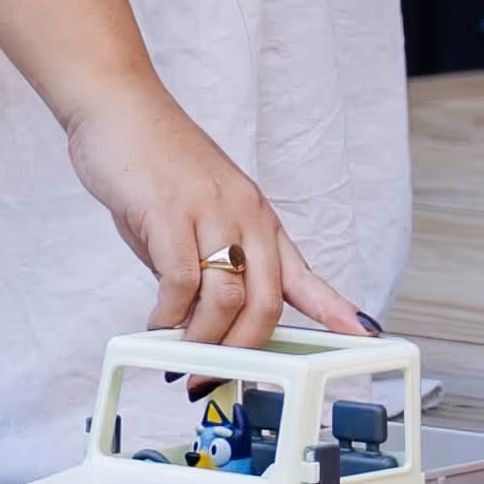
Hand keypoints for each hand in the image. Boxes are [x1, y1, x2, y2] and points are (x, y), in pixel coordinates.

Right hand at [63, 83, 369, 345]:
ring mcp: (209, 212)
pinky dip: (168, 314)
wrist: (120, 107)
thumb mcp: (201, 215)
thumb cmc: (156, 166)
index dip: (335, 308)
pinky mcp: (168, 212)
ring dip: (201, 339)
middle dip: (240, 351)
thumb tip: (201, 320)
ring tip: (179, 355)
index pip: (304, 274)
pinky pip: (179, 281)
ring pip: (225, 298)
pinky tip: (156, 321)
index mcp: (258, 218)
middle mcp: (243, 215)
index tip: (364, 334)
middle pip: (264, 301)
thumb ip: (210, 263)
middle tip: (212, 375)